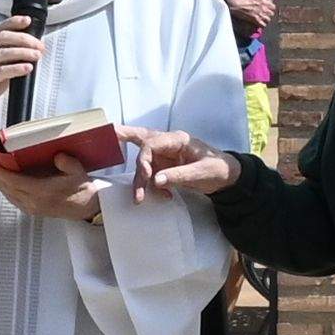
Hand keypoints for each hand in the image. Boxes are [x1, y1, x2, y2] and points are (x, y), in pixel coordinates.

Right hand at [0, 23, 43, 124]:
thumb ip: (10, 59)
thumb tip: (32, 53)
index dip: (13, 22)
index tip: (27, 20)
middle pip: (3, 38)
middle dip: (24, 39)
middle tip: (39, 45)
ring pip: (3, 53)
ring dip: (23, 52)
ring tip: (36, 55)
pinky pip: (0, 71)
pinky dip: (16, 68)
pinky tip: (27, 68)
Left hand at [0, 156, 103, 222]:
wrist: (87, 208)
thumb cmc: (82, 190)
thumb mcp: (79, 173)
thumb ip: (68, 164)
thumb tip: (58, 156)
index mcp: (44, 193)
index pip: (16, 182)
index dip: (1, 172)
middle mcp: (34, 202)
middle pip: (7, 188)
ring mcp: (31, 207)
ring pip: (7, 193)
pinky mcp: (31, 209)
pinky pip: (12, 197)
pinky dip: (3, 187)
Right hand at [126, 128, 240, 199]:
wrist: (228, 178)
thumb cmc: (218, 170)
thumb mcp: (202, 174)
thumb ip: (178, 176)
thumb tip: (155, 180)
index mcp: (177, 140)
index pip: (150, 144)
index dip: (143, 161)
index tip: (146, 178)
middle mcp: (168, 144)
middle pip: (140, 140)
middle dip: (123, 139)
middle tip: (107, 136)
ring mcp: (165, 156)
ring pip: (143, 163)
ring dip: (141, 181)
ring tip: (141, 199)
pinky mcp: (165, 167)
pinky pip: (151, 175)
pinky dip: (152, 186)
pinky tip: (163, 196)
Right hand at [227, 0, 272, 32]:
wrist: (235, 4)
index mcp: (263, 1)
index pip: (273, 7)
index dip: (270, 8)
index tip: (267, 9)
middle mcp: (263, 8)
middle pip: (272, 14)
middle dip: (268, 14)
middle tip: (264, 15)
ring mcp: (260, 14)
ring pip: (268, 20)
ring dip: (265, 20)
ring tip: (262, 20)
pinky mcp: (255, 20)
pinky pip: (263, 25)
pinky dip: (262, 25)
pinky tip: (259, 23)